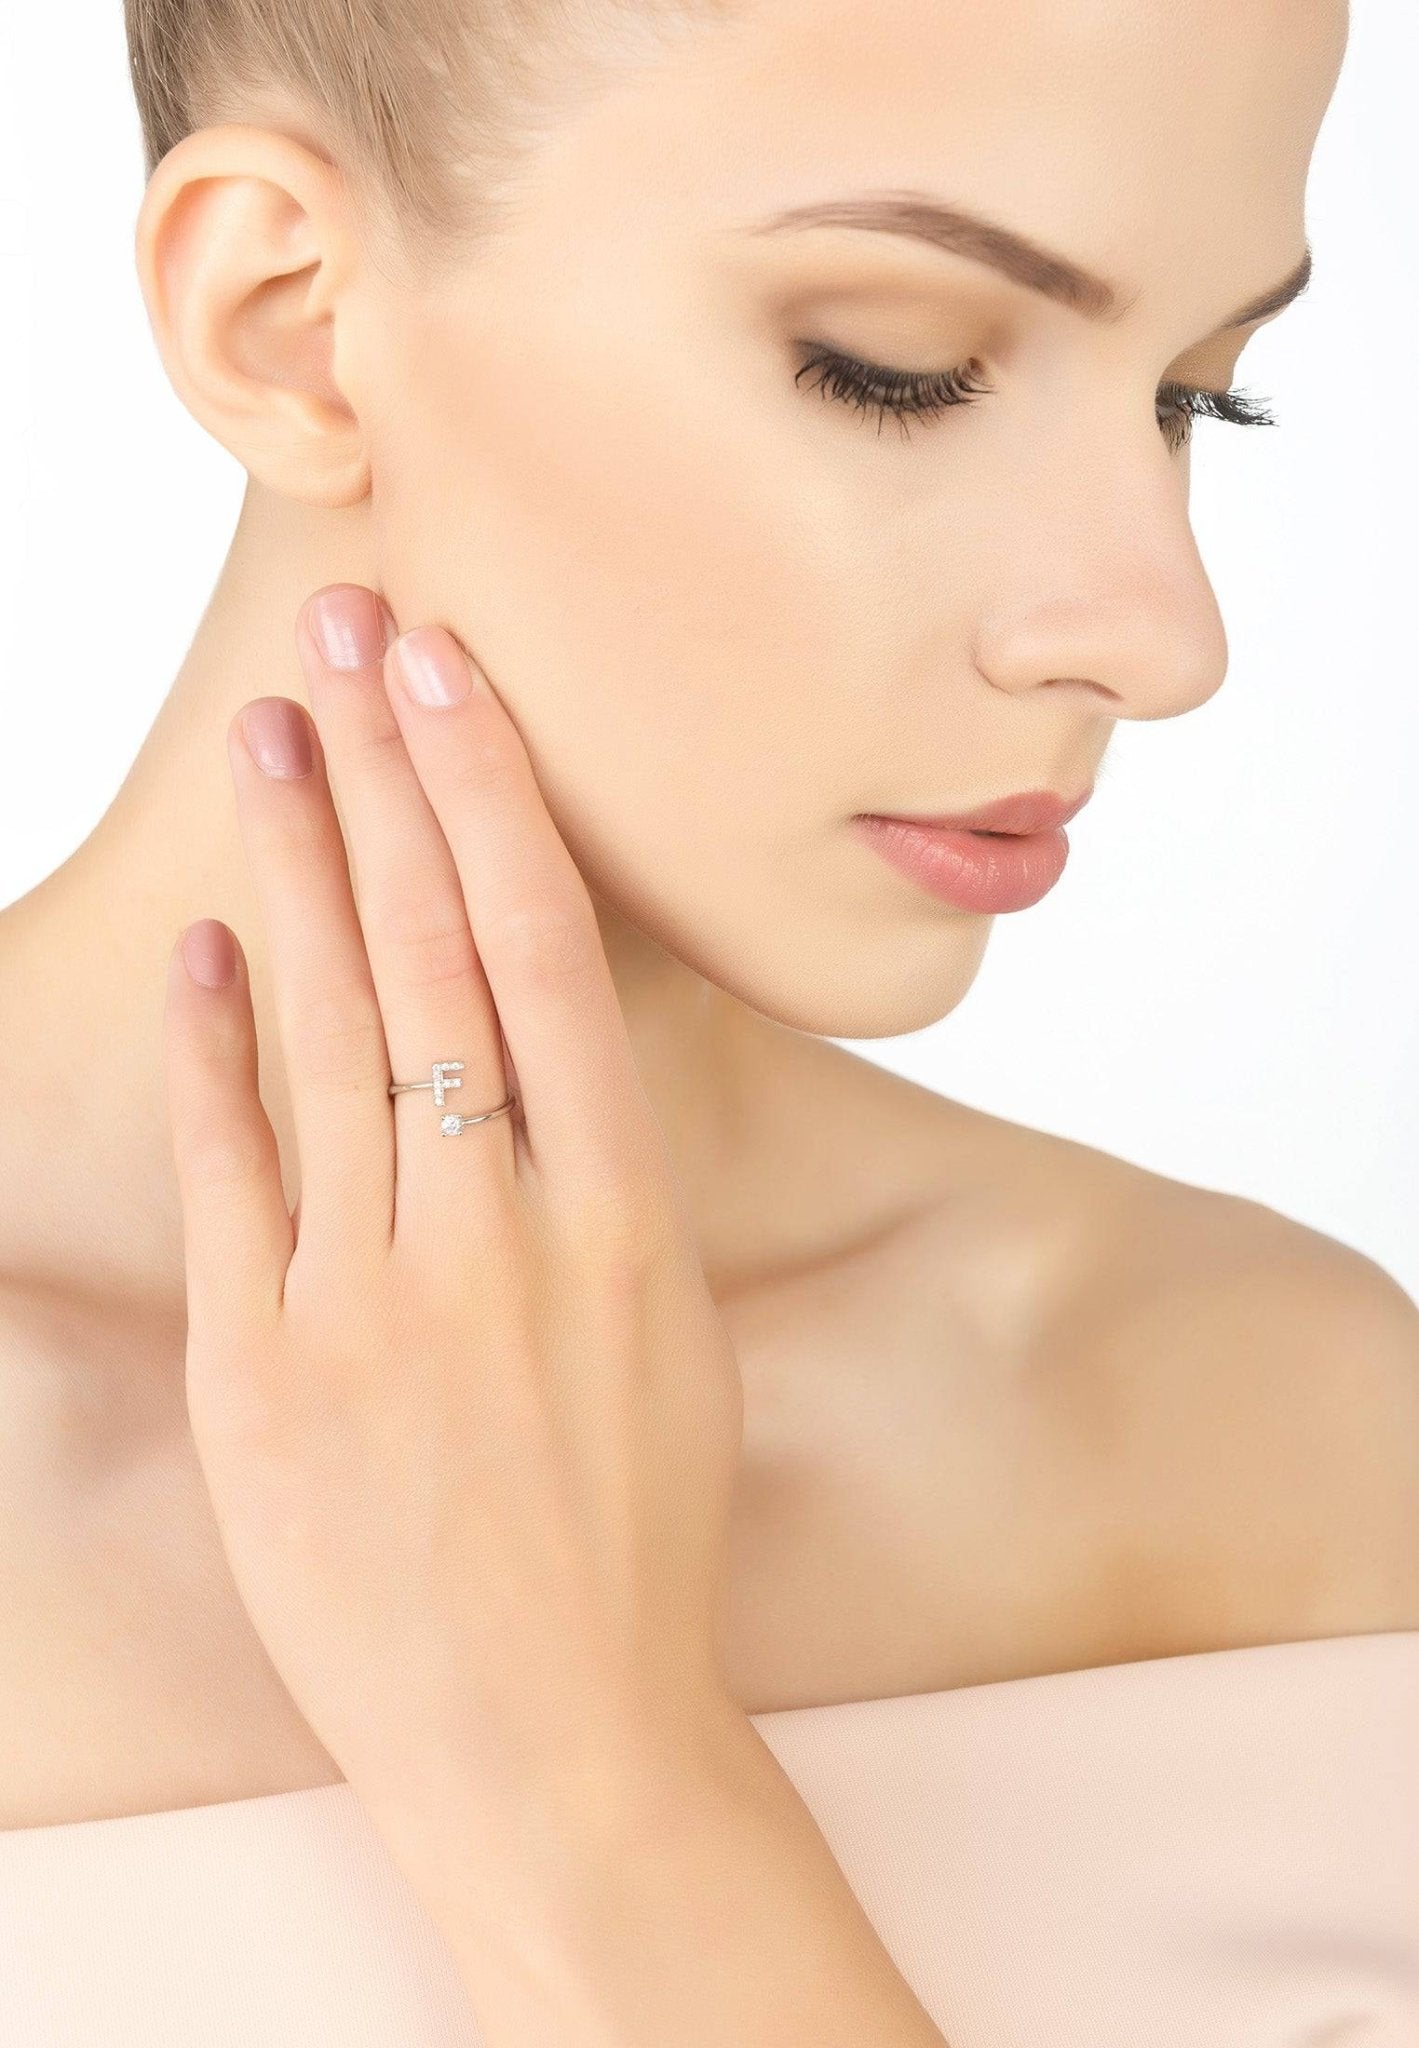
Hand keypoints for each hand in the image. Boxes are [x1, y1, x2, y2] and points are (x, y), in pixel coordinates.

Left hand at [162, 584, 745, 1828]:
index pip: (551, 954)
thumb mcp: (672, 1337)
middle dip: (383, 780)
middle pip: (433, 956)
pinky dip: (218, 1056)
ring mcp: (372, 1300)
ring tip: (268, 743)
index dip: (490, 798)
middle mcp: (497, 1233)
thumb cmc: (639, 1541)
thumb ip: (603, 1185)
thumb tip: (543, 1044)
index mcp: (626, 1218)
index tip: (448, 678)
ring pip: (329, 1035)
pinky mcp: (267, 1375)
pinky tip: (209, 953)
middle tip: (346, 639)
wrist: (559, 1741)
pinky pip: (236, 1178)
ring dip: (297, 873)